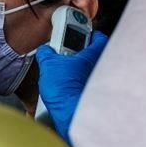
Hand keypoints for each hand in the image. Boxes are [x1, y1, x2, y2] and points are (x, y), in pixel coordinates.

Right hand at [36, 31, 108, 145]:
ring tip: (63, 68)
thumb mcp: (49, 64)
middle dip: (82, 52)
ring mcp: (96, 81)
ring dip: (78, 68)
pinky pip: (85, 83)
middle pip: (94, 54)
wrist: (69, 113)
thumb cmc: (64, 88)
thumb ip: (47, 53)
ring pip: (89, 69)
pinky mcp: (91, 93)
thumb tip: (45, 50)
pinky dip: (76, 81)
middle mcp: (98, 67)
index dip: (92, 34)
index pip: (100, 38)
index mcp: (92, 54)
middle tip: (69, 50)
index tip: (84, 33)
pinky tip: (64, 84)